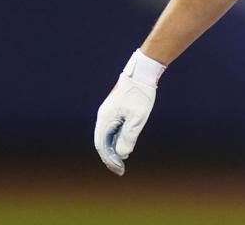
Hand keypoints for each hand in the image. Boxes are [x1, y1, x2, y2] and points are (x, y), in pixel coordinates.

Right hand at [94, 50, 164, 175]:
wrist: (142, 73)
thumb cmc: (141, 94)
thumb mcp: (138, 118)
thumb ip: (129, 136)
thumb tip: (122, 154)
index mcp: (105, 119)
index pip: (102, 145)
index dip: (109, 159)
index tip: (119, 170)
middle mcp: (103, 116)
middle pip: (102, 142)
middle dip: (110, 156)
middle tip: (119, 169)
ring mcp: (108, 112)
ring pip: (106, 135)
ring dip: (112, 148)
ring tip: (121, 160)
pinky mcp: (114, 109)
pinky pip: (111, 128)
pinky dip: (115, 139)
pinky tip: (123, 145)